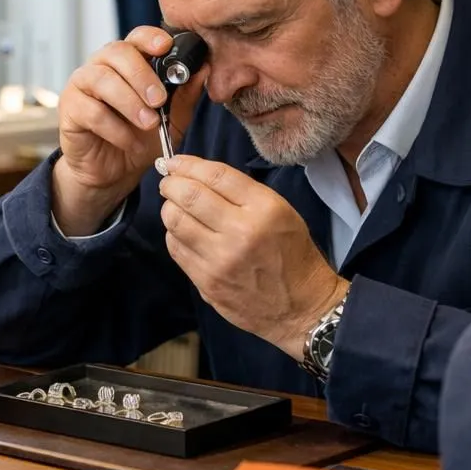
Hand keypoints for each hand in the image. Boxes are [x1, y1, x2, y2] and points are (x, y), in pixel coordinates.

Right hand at [52, 27, 206, 234]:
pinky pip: (91, 111)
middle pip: (117, 52)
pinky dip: (115, 128)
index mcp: (128, 62)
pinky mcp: (69, 110)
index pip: (136, 37)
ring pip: (101, 79)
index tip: (165, 47)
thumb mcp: (172, 119)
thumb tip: (203, 69)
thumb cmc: (140, 139)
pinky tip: (129, 141)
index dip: (149, 38)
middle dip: (141, 75)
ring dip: (129, 102)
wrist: (113, 173)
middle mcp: (102, 66)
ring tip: (148, 123)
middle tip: (158, 100)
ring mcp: (82, 86)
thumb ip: (185, 95)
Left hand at [158, 155, 348, 359]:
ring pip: (175, 221)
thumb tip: (197, 176)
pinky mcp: (207, 282)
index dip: (188, 164)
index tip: (175, 162)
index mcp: (264, 209)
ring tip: (175, 206)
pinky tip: (183, 232)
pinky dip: (174, 234)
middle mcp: (241, 232)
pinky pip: (176, 248)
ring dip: (169, 208)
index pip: (215, 176)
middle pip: (189, 195)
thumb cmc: (292, 254)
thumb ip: (242, 193)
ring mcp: (221, 260)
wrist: (301, 307)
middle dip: (171, 183)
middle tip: (169, 181)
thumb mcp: (281, 211)